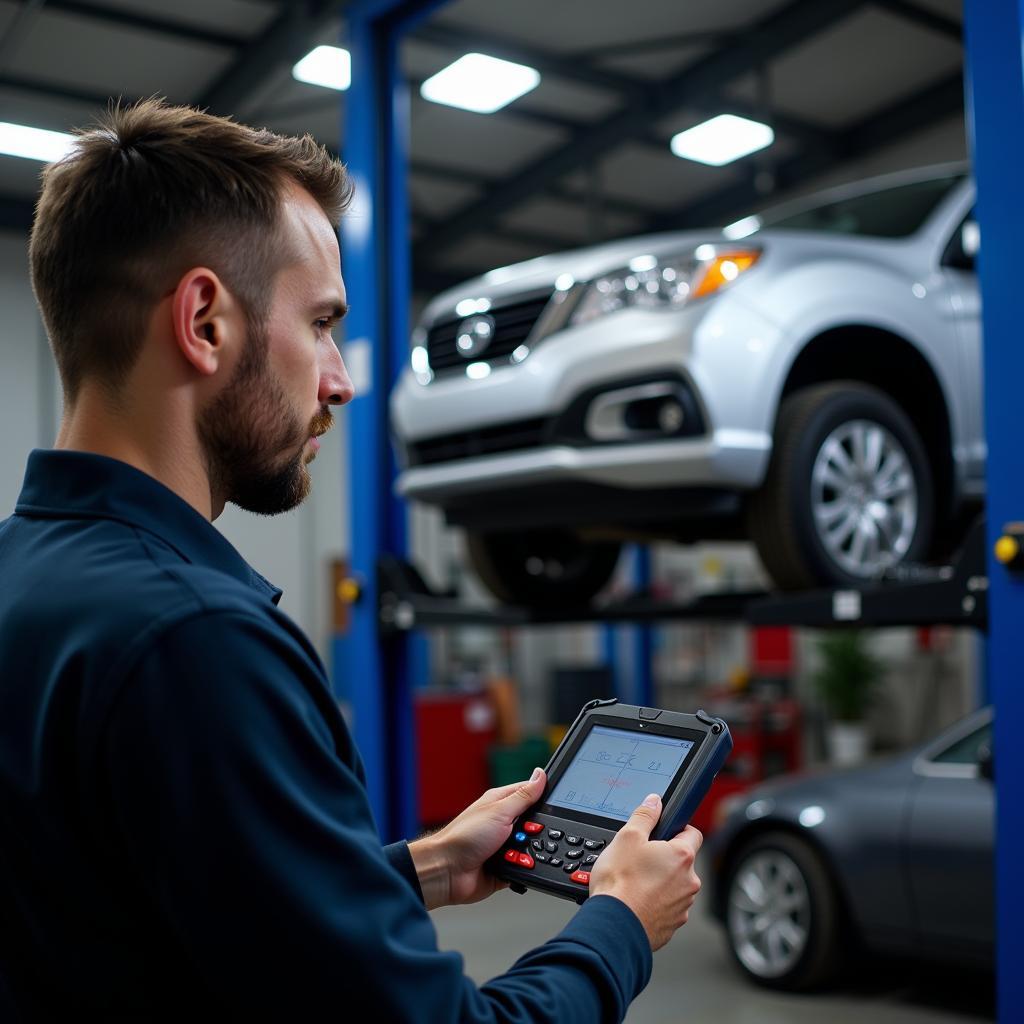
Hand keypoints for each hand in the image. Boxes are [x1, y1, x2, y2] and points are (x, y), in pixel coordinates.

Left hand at [408, 768, 546, 909]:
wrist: (447, 871)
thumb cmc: (463, 836)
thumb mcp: (500, 811)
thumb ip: (523, 796)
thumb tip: (540, 774)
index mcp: (501, 803)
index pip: (530, 794)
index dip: (544, 798)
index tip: (557, 804)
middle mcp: (502, 823)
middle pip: (534, 824)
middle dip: (536, 832)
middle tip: (525, 834)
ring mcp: (503, 846)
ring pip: (532, 847)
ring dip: (527, 852)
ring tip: (515, 853)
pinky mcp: (504, 867)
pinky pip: (524, 868)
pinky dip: (523, 869)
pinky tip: (517, 867)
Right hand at [588, 793, 702, 950]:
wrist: (614, 925)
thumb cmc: (620, 883)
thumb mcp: (627, 837)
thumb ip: (645, 815)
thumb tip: (654, 802)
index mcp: (682, 856)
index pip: (693, 832)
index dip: (677, 828)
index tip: (664, 831)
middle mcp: (689, 882)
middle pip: (682, 861)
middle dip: (664, 858)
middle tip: (640, 858)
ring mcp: (682, 906)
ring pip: (674, 885)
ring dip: (660, 881)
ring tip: (634, 881)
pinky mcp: (672, 925)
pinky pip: (667, 907)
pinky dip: (654, 902)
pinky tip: (636, 900)